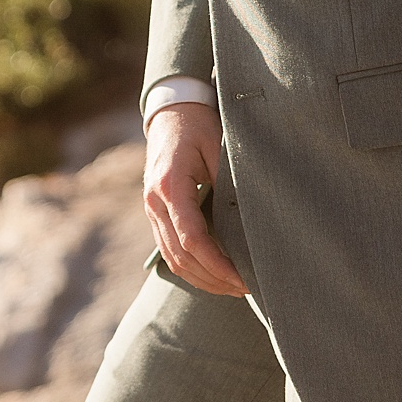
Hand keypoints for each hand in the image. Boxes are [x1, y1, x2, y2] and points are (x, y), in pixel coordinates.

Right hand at [144, 102, 247, 296]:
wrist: (170, 113)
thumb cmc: (197, 126)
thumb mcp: (217, 147)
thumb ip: (228, 182)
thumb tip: (250, 221)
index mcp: (170, 185)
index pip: (191, 238)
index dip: (217, 264)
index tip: (243, 278)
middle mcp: (154, 202)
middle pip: (180, 256)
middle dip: (213, 279)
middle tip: (246, 288)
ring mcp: (151, 209)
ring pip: (172, 259)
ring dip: (202, 279)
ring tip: (234, 287)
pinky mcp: (156, 213)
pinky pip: (169, 250)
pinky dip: (191, 268)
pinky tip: (214, 274)